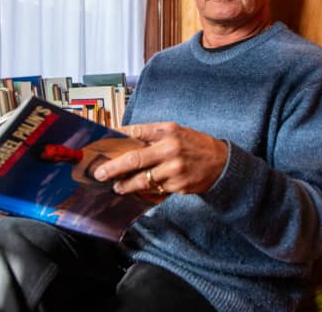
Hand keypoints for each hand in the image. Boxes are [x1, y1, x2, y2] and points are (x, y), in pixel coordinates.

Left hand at [92, 122, 227, 195]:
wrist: (221, 162)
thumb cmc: (194, 145)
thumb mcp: (176, 132)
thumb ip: (153, 136)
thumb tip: (124, 141)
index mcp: (168, 131)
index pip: (135, 132)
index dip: (116, 138)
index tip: (102, 144)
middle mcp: (170, 148)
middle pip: (134, 159)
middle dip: (113, 168)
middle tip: (100, 174)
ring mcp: (174, 168)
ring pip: (142, 180)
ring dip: (126, 185)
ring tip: (118, 187)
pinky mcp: (178, 185)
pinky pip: (155, 189)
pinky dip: (144, 190)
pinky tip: (138, 191)